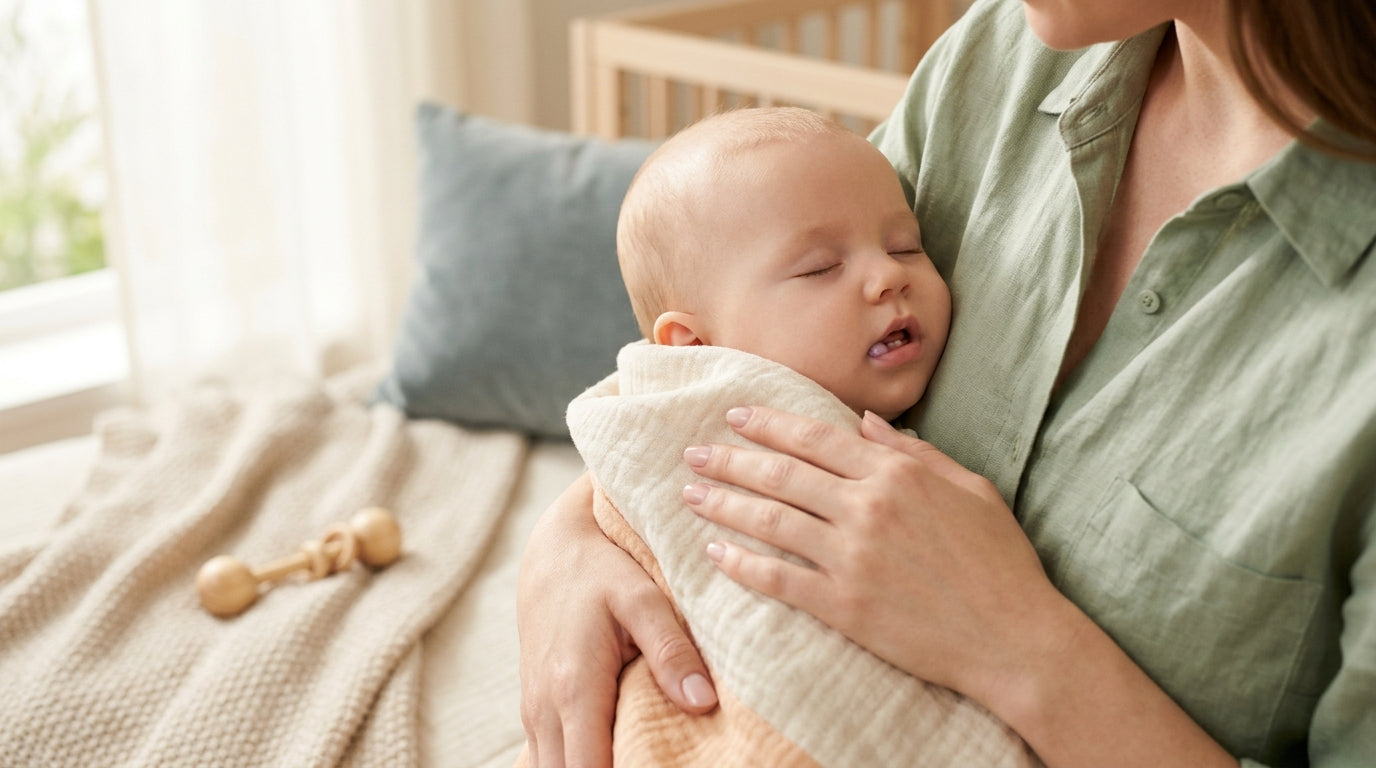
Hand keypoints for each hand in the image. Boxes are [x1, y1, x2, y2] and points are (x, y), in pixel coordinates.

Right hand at [517, 472, 717, 767]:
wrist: (553, 548)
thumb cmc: (601, 568)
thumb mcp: (643, 598)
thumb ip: (671, 651)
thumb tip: (704, 703)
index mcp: (575, 686)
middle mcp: (545, 708)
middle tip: (657, 763)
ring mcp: (535, 712)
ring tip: (642, 759)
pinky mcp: (536, 710)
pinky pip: (549, 759)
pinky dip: (576, 765)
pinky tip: (616, 756)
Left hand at [682, 407, 1058, 702]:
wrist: (1014, 637)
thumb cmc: (1000, 562)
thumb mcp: (970, 488)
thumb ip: (916, 452)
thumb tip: (867, 423)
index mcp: (897, 473)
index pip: (816, 437)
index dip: (769, 424)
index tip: (735, 416)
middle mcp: (868, 507)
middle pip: (781, 474)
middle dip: (731, 459)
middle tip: (694, 452)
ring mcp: (852, 556)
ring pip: (771, 520)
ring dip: (724, 504)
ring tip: (690, 494)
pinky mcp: (844, 604)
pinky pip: (778, 578)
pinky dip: (741, 563)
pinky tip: (714, 552)